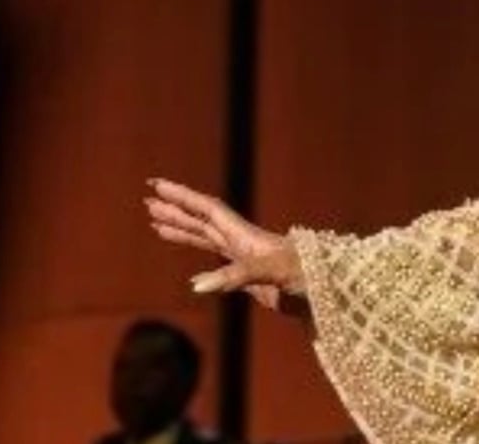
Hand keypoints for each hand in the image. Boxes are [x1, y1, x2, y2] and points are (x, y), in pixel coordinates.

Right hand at [146, 178, 305, 311]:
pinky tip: (193, 278)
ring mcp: (246, 259)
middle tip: (147, 198)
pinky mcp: (252, 279)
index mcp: (244, 235)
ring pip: (206, 240)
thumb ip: (234, 276)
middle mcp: (242, 242)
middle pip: (201, 220)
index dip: (182, 196)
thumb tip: (195, 286)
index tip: (157, 185)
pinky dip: (202, 267)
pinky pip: (218, 265)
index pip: (206, 209)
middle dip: (176, 209)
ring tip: (155, 222)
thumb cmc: (307, 275)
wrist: (331, 293)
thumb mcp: (271, 272)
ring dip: (182, 231)